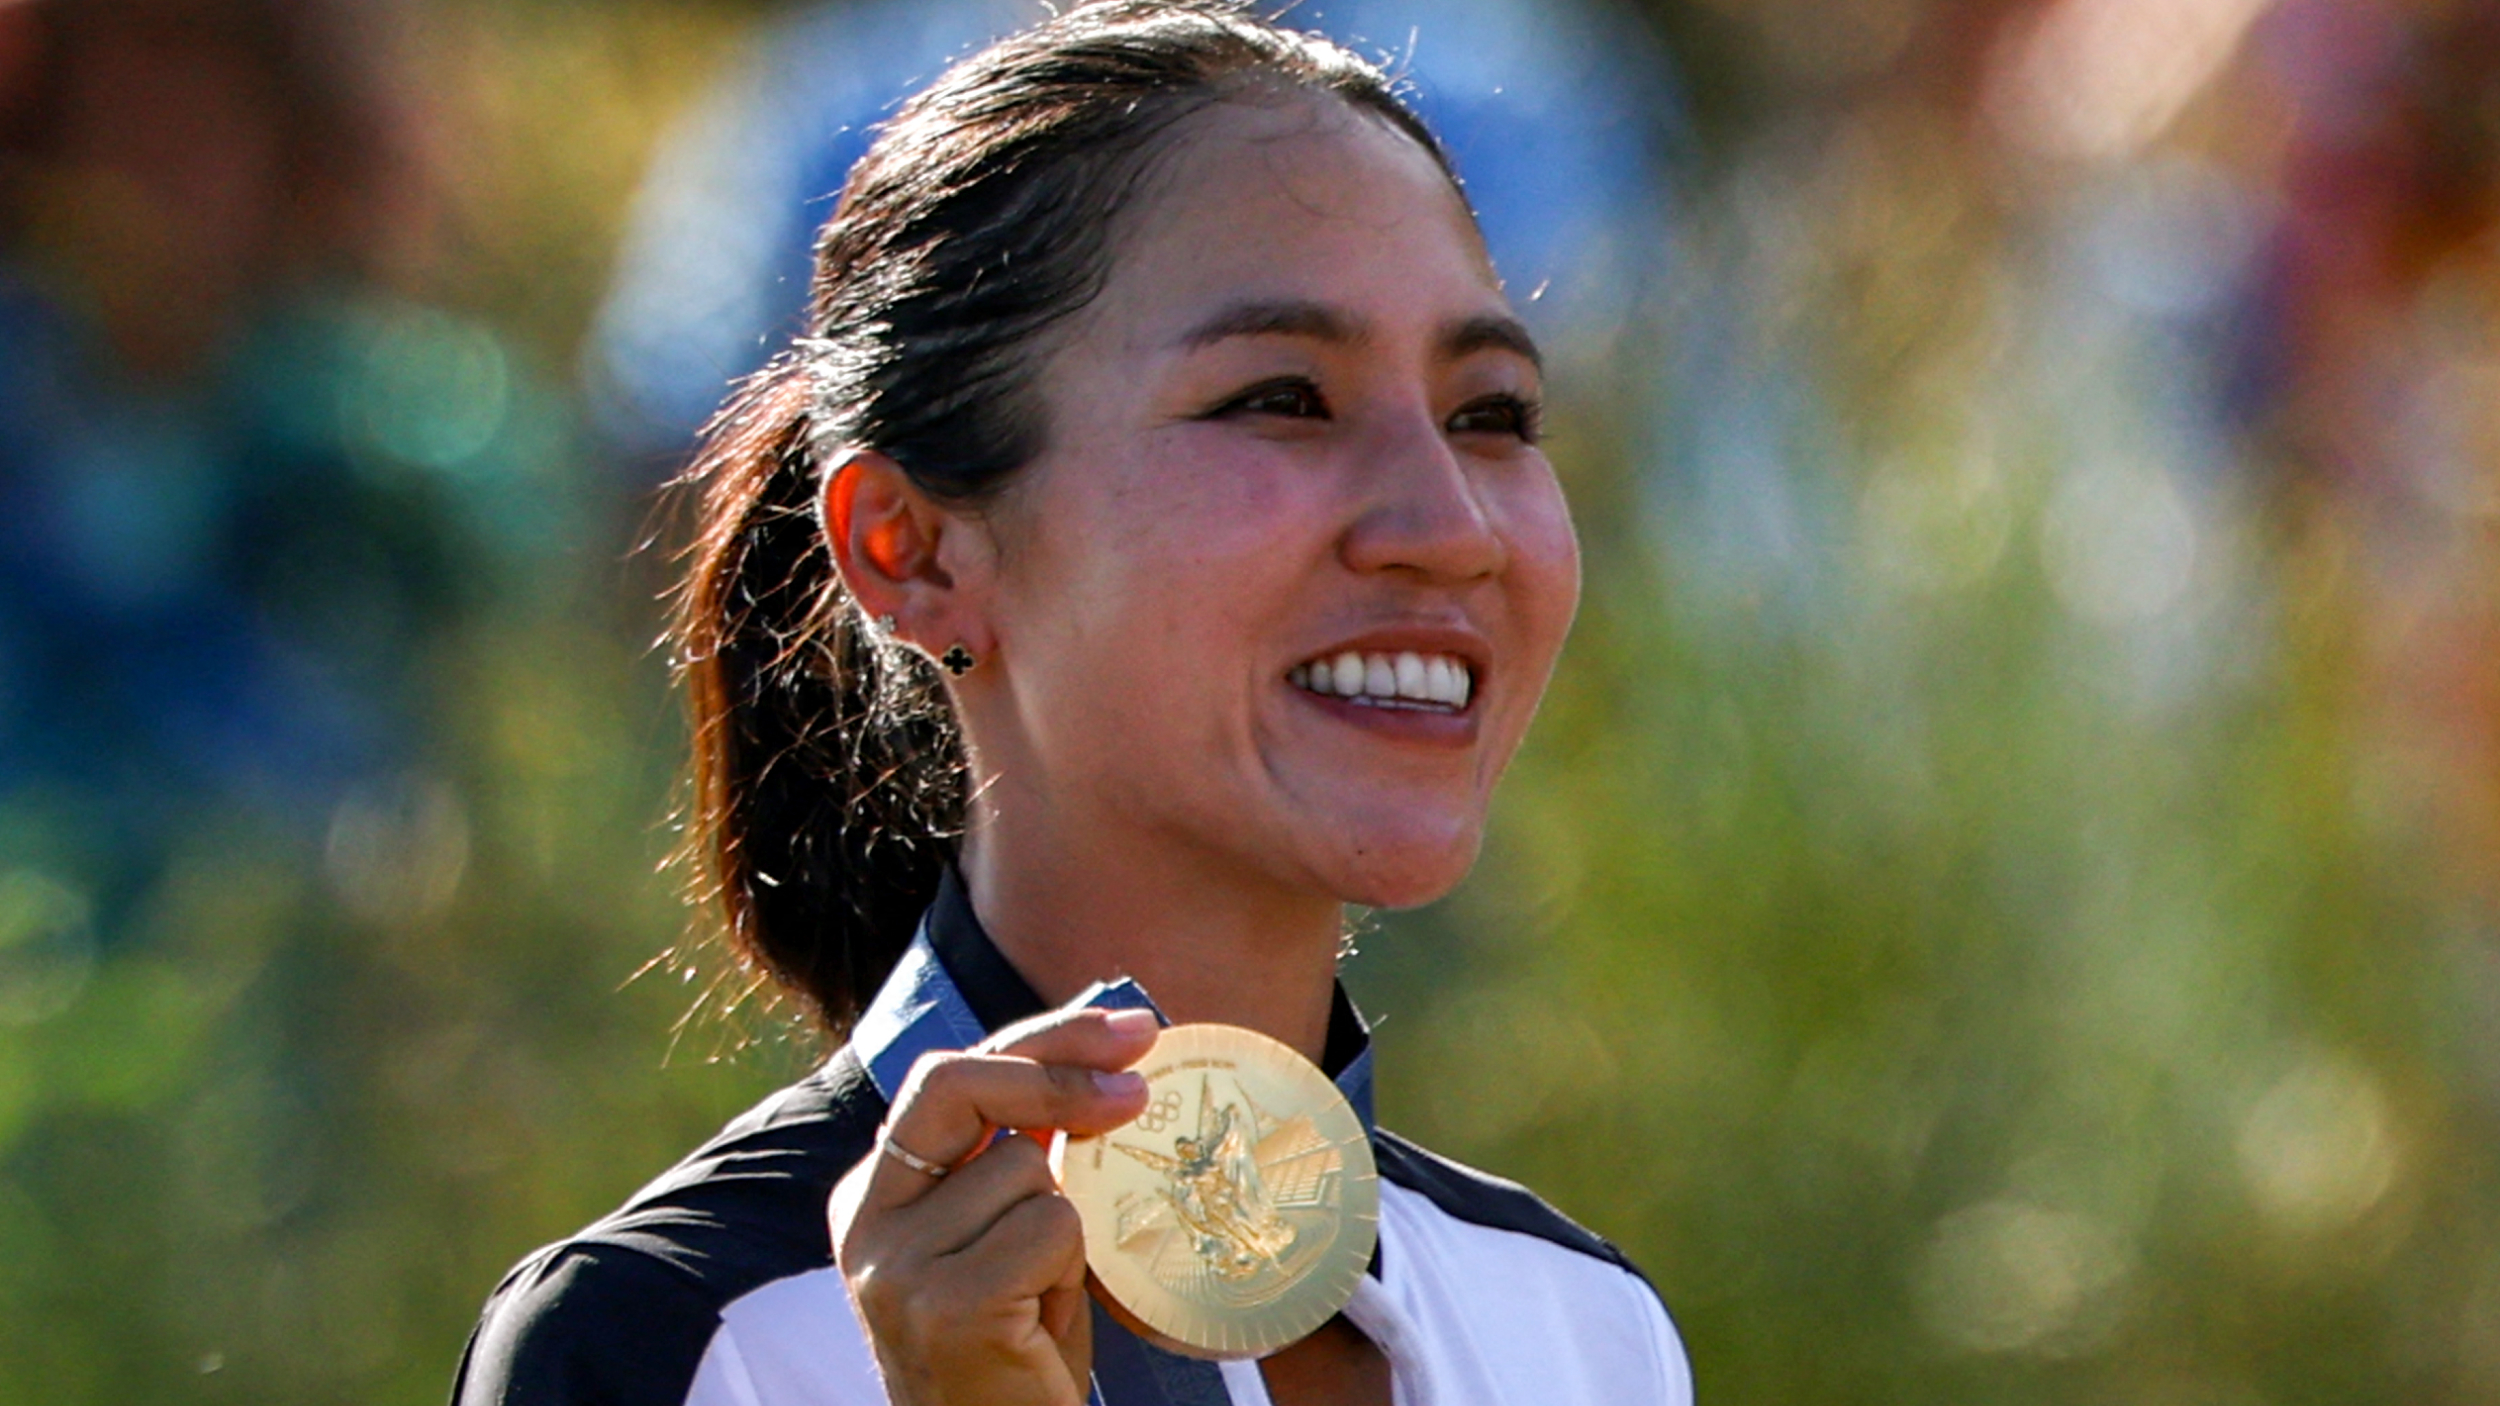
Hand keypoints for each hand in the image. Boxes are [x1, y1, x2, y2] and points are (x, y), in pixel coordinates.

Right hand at [831, 1005, 1157, 1405]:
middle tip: (1138, 1087)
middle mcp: (866, 1223)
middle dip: (1059, 1068)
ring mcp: (896, 1266)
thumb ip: (1017, 1158)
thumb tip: (1107, 1060)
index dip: (1041, 1040)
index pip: (948, 1077)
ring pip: (1028, 1169)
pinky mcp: (945, 1306)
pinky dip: (1070, 1268)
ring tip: (1042, 1294)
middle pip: (959, 1082)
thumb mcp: (1003, 1239)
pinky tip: (1043, 1320)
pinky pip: (1051, 1227)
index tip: (1127, 1031)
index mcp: (873, 1197)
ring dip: (1066, 1227)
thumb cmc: (1013, 1352)